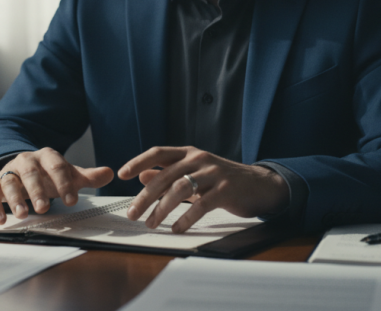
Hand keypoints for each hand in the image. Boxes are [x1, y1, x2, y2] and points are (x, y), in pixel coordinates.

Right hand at [0, 147, 113, 224]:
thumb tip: (110, 173)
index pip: (57, 167)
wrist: (24, 169)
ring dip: (15, 198)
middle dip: (37, 191)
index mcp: (47, 157)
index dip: (64, 183)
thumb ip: (88, 176)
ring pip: (9, 182)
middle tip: (44, 208)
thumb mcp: (69, 174)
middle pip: (31, 173)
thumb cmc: (49, 174)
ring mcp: (10, 172)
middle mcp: (26, 161)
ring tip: (22, 215)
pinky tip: (1, 220)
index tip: (72, 200)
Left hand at [117, 146, 288, 233]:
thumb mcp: (195, 172)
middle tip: (133, 213)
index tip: (121, 174)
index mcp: (190, 153)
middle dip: (145, 196)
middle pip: (165, 176)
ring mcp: (213, 173)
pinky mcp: (225, 190)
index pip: (159, 152)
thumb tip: (142, 175)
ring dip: (162, 209)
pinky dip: (185, 219)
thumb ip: (169, 173)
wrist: (259, 185)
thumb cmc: (222, 179)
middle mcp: (199, 159)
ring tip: (152, 223)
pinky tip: (177, 229)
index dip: (138, 161)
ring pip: (180, 189)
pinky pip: (200, 205)